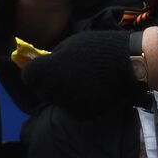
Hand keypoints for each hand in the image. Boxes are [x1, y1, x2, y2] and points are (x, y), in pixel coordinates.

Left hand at [21, 29, 138, 115]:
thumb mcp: (71, 44)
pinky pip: (74, 108)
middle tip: (71, 74)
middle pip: (42, 90)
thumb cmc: (99, 48)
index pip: (28, 76)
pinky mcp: (81, 114)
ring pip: (58, 100)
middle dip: (51, 83)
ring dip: (66, 93)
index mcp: (45, 70)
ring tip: (85, 82)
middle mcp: (51, 90)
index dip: (38, 72)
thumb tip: (47, 66)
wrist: (129, 64)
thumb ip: (55, 58)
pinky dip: (80, 102)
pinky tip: (94, 92)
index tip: (50, 68)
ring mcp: (66, 104)